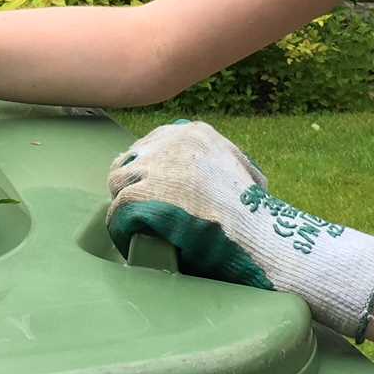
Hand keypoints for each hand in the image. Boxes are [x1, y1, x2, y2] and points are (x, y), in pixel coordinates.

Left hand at [106, 120, 373, 341]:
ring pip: (118, 184)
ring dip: (123, 207)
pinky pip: (117, 210)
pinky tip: (130, 241)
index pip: (151, 143)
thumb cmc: (256, 213)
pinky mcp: (142, 193)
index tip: (149, 191)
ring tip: (133, 229)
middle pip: (130, 160)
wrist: (256, 233)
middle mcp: (170, 141)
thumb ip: (222, 162)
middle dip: (131, 185)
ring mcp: (154, 166)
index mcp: (194, 132)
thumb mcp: (243, 171)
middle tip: (136, 213)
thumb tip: (218, 175)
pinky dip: (120, 228)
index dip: (147, 169)